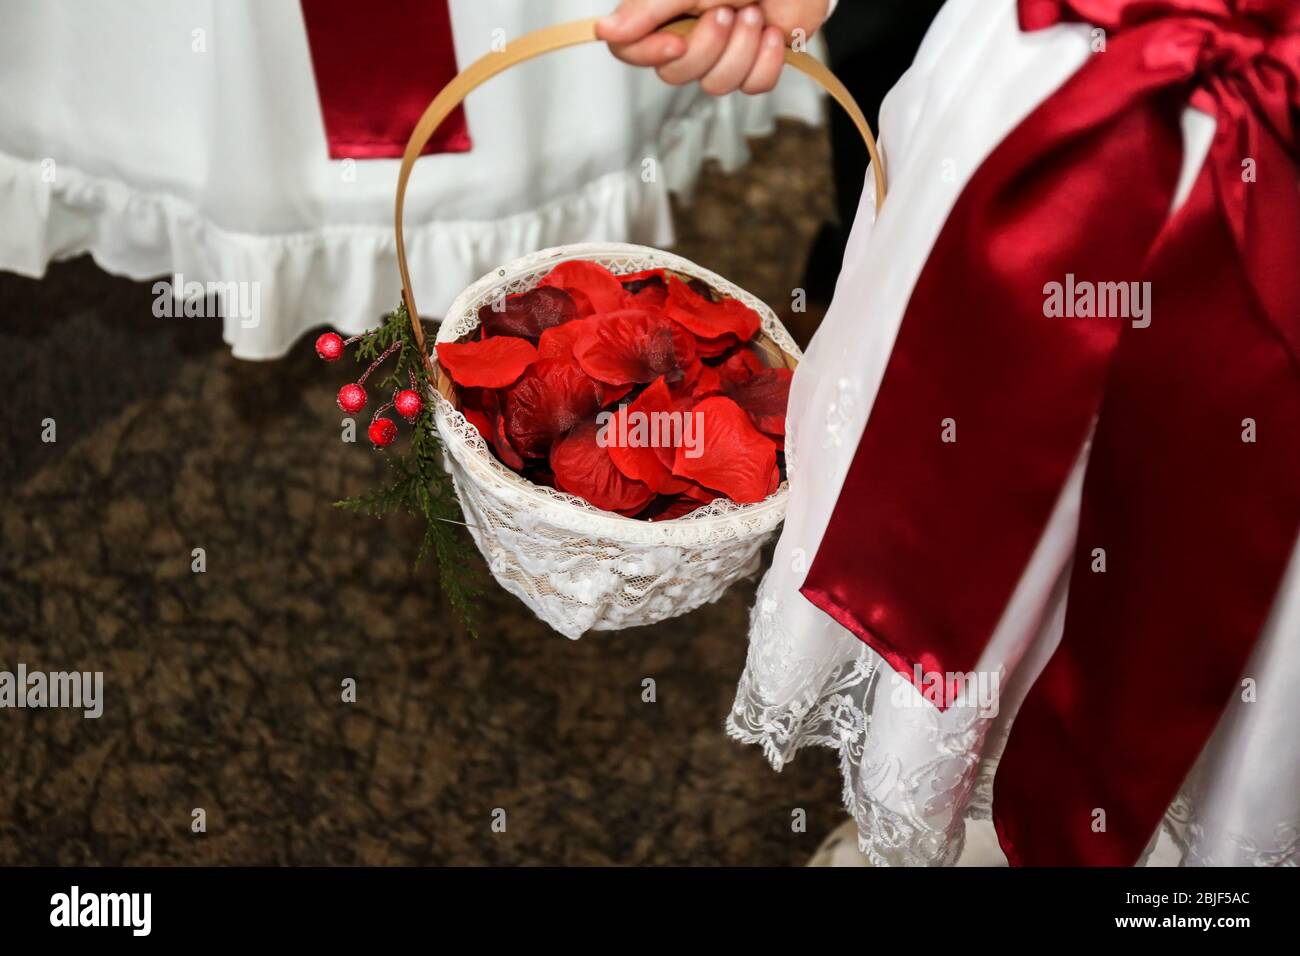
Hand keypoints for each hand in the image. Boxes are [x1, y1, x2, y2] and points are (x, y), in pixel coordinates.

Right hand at [596, 1, 830, 95]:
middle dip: (707, 46)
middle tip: (727, 10)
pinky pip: (752, 87)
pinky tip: (772, 34)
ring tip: (753, 12)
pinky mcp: (754, 65)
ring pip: (715, 85)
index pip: (630, 50)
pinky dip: (767, 61)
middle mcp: (687, 37)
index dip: (649, 55)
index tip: (675, 42)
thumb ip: (646, 8)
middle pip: (674, 74)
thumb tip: (603, 31)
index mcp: (664, 14)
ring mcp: (721, 55)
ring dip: (741, 48)